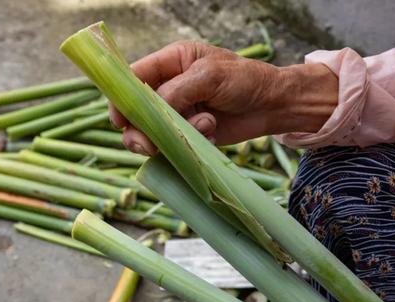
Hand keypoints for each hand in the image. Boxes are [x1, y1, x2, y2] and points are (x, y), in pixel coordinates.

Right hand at [110, 40, 338, 154]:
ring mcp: (179, 112)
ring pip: (154, 132)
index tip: (120, 120)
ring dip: (171, 136)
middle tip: (149, 145)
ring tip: (203, 127)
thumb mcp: (210, 76)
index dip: (122, 98)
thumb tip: (151, 112)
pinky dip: (189, 143)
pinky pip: (175, 144)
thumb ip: (177, 91)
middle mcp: (170, 87)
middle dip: (140, 129)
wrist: (274, 105)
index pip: (133, 77)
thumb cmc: (246, 80)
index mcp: (171, 62)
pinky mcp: (191, 133)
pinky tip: (212, 132)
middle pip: (137, 111)